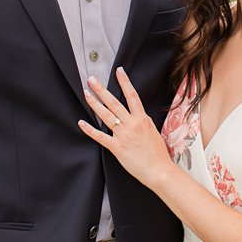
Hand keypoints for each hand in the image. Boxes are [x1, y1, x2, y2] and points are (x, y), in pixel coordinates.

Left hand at [77, 68, 169, 187]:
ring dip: (94, 104)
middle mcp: (132, 124)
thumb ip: (143, 122)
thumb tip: (138, 115)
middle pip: (114, 103)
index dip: (125, 82)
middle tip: (91, 80)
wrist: (159, 170)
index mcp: (142, 119)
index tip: (119, 71)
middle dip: (101, 90)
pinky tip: (81, 122)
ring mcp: (123, 135)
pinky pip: (100, 136)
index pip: (132, 96)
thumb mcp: (153, 132)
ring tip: (86, 94)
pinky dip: (89, 129)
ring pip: (106, 116)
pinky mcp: (116, 147)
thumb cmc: (158, 154)